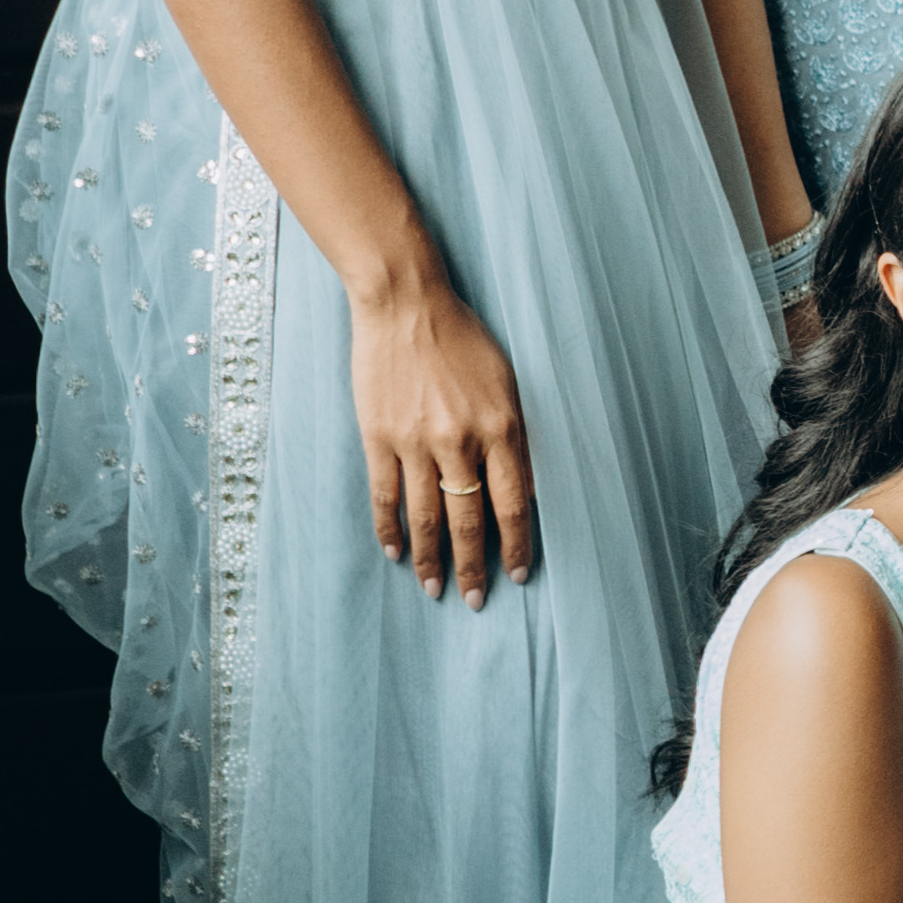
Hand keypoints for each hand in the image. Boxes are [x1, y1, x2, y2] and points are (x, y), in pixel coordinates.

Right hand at [351, 264, 536, 604]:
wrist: (405, 303)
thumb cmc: (463, 339)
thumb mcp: (507, 383)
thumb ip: (516, 437)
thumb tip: (523, 490)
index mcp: (500, 428)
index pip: (514, 504)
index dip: (517, 545)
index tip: (519, 573)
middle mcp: (460, 441)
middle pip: (470, 521)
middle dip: (475, 566)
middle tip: (475, 600)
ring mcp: (415, 441)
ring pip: (425, 517)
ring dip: (432, 559)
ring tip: (435, 588)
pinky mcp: (378, 437)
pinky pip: (385, 495)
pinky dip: (390, 529)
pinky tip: (396, 553)